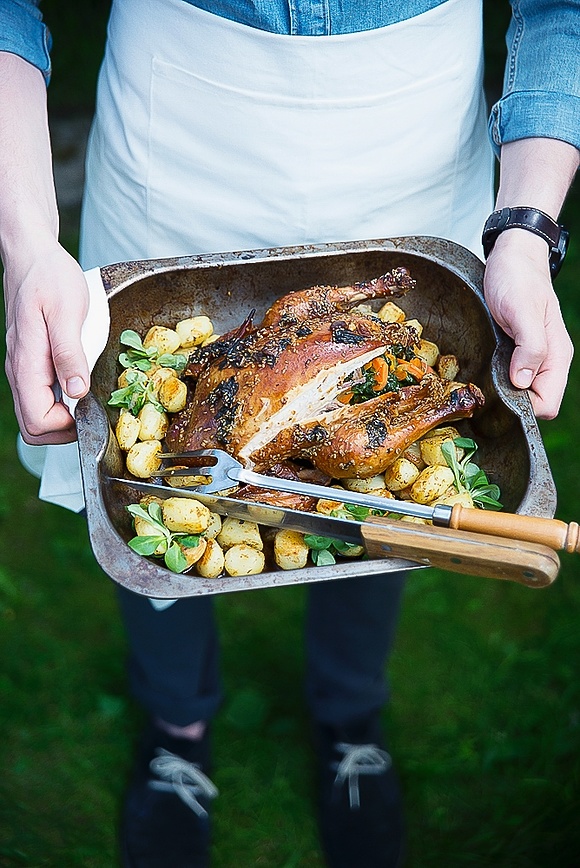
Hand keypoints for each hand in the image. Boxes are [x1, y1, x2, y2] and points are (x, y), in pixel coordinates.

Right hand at [3, 237, 89, 443]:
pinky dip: (60, 401)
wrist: (32, 256)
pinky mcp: (31, 362)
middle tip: (92, 413)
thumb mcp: (67, 311)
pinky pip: (40, 395)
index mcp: (27, 362)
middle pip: (33, 426)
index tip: (90, 410)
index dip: (66, 427)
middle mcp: (20, 371)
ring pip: (36, 413)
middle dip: (64, 431)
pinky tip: (79, 383)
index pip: (37, 420)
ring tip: (89, 399)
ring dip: (63, 417)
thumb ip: (69, 353)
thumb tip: (76, 391)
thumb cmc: (49, 277)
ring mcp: (24, 368)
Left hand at [483, 229, 572, 419]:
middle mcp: (547, 360)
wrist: (513, 256)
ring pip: (522, 392)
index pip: (548, 403)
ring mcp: (533, 357)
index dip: (525, 407)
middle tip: (486, 387)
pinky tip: (486, 369)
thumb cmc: (518, 278)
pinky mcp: (518, 352)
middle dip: (512, 403)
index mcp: (556, 355)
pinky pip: (512, 377)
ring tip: (484, 377)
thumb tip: (523, 380)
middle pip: (535, 402)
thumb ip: (529, 346)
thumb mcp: (522, 309)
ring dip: (503, 391)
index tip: (500, 396)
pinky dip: (499, 379)